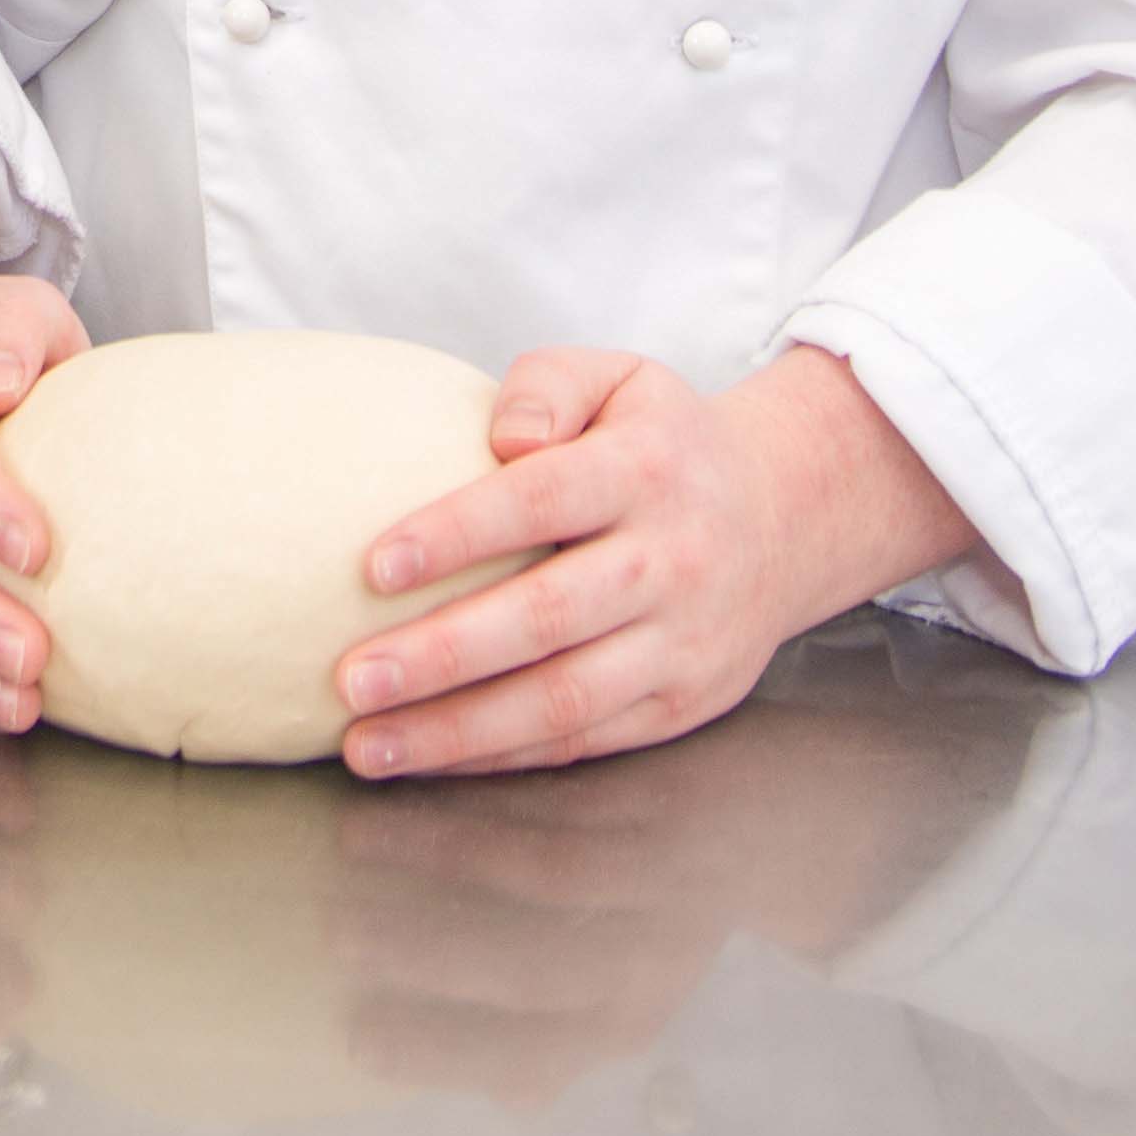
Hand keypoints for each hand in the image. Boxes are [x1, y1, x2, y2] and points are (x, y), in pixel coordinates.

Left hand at [323, 347, 965, 778]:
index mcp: (646, 471)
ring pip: (563, 701)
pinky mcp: (681, 704)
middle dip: (442, 656)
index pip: (541, 500)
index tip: (372, 566)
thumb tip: (502, 437)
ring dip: (457, 731)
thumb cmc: (661, 443)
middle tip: (350, 680)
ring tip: (365, 745)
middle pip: (547, 619)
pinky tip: (428, 757)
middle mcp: (672, 562)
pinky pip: (582, 740)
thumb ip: (547, 386)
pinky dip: (500, 756)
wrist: (785, 517)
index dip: (458, 533)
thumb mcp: (618, 377)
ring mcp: (681, 643)